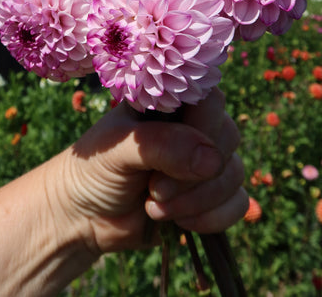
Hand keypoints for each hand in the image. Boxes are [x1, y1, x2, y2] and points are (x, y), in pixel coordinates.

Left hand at [48, 88, 247, 254]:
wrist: (83, 216)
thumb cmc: (94, 168)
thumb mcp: (119, 149)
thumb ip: (162, 146)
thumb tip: (212, 161)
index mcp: (171, 102)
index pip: (211, 99)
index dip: (202, 128)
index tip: (173, 156)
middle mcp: (194, 126)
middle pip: (228, 137)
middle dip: (193, 174)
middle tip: (154, 188)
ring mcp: (205, 161)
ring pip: (235, 173)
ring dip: (197, 200)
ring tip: (155, 205)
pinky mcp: (211, 196)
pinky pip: (238, 203)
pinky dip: (213, 218)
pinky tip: (180, 222)